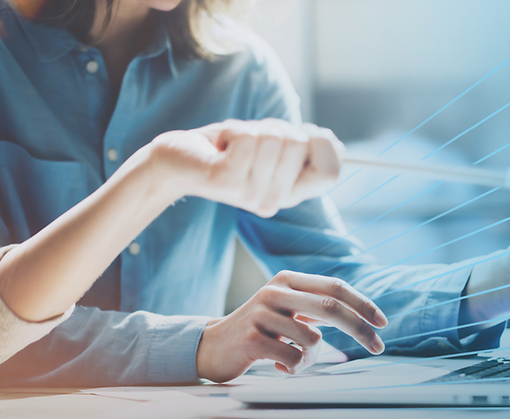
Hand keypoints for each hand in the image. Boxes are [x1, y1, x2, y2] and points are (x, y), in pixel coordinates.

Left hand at [136, 119, 344, 217]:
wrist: (175, 162)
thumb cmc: (224, 149)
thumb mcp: (270, 148)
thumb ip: (301, 148)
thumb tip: (334, 143)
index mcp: (289, 194)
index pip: (330, 173)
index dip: (323, 144)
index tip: (302, 134)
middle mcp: (273, 200)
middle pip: (301, 145)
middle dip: (276, 127)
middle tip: (250, 142)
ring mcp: (251, 194)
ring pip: (274, 138)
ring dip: (251, 128)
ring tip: (232, 145)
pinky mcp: (227, 181)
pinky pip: (248, 138)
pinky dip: (233, 129)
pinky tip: (220, 146)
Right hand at [196, 271, 388, 381]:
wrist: (212, 346)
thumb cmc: (259, 331)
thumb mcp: (287, 310)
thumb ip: (316, 307)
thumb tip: (361, 317)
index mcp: (287, 280)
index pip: (335, 287)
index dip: (362, 304)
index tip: (382, 323)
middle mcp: (275, 291)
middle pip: (331, 307)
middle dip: (360, 329)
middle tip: (379, 347)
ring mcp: (261, 314)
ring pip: (313, 340)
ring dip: (312, 358)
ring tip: (292, 359)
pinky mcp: (251, 339)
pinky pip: (292, 359)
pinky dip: (292, 368)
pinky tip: (275, 364)